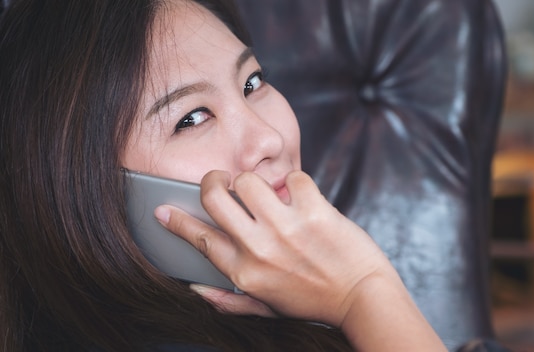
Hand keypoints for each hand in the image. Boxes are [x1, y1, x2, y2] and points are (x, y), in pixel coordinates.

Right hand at [155, 170, 394, 326]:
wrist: (362, 297)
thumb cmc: (314, 301)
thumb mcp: (266, 307)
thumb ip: (228, 300)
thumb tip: (194, 290)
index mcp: (244, 272)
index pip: (198, 239)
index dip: (176, 221)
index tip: (163, 209)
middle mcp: (260, 249)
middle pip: (215, 196)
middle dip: (213, 180)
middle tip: (223, 180)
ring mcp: (287, 229)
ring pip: (249, 179)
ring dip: (257, 181)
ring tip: (270, 193)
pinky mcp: (315, 212)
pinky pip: (293, 177)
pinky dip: (297, 183)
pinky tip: (304, 199)